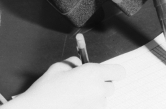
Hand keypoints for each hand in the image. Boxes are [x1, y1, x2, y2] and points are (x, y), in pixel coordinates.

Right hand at [6, 56, 125, 108]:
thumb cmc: (46, 90)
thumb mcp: (58, 67)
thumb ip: (73, 62)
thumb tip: (79, 63)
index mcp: (92, 73)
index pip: (119, 71)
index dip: (113, 71)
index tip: (106, 73)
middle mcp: (98, 90)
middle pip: (111, 87)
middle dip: (101, 85)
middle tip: (84, 85)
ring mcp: (97, 106)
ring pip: (102, 100)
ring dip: (94, 98)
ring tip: (75, 97)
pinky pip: (95, 108)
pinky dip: (89, 106)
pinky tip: (75, 104)